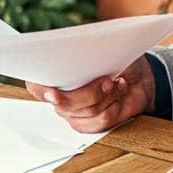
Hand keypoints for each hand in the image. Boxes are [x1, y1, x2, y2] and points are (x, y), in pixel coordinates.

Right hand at [26, 56, 154, 132]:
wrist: (136, 75)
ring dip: (107, 96)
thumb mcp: (100, 48)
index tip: (54, 93)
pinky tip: (119, 91)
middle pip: (64, 104)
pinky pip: (100, 121)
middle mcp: (59, 97)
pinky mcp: (91, 124)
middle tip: (106, 80)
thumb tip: (78, 51)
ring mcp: (74, 113)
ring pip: (86, 111)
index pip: (36, 86)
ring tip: (116, 82)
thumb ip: (85, 51)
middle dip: (89, 92)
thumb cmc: (113, 57)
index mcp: (53, 74)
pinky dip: (114, 104)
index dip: (42, 91)